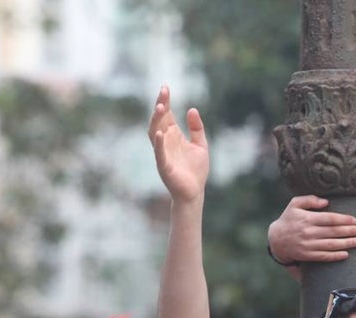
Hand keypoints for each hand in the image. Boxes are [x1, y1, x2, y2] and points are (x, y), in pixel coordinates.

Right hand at [148, 86, 209, 203]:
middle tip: (163, 92)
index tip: (165, 87)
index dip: (165, 101)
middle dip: (160, 106)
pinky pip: (159, 153)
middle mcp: (166, 142)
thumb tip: (192, 109)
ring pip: (155, 133)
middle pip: (159, 120)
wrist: (194, 192)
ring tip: (161, 107)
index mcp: (174, 136)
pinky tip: (159, 133)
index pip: (167, 115)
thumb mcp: (200, 145)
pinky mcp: (164, 166)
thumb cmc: (195, 170)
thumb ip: (197, 128)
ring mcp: (163, 153)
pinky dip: (158, 144)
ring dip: (156, 120)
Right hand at [267, 196, 355, 263]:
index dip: (343, 219)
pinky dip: (335, 256)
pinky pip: (323, 256)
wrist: (276, 239)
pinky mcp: (307, 255)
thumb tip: (326, 201)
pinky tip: (346, 254)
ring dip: (347, 243)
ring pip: (331, 245)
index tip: (354, 220)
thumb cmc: (289, 219)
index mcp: (307, 218)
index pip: (329, 219)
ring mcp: (308, 245)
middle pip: (333, 232)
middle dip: (350, 231)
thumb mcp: (294, 204)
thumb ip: (309, 199)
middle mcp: (308, 232)